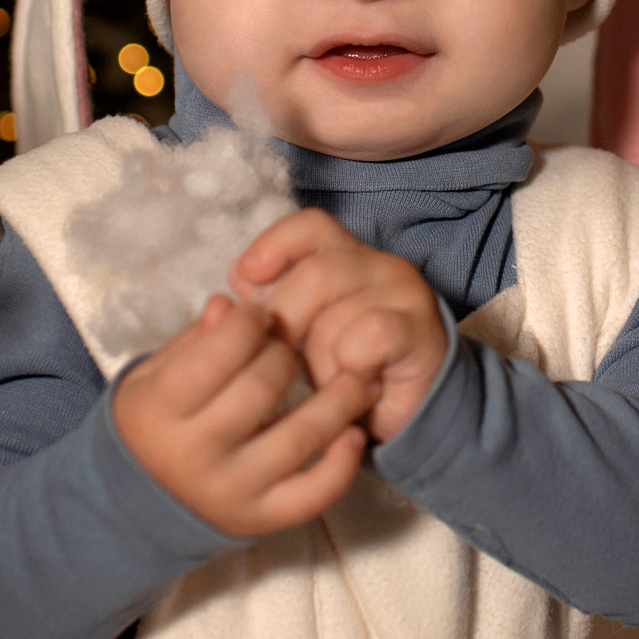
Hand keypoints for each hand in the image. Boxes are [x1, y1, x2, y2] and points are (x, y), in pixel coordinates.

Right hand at [112, 294, 372, 536]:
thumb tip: (230, 305)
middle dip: (285, 354)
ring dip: (338, 402)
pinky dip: (342, 465)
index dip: (248, 324)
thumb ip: (195, 340)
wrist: (139, 500)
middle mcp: (192, 455)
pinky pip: (312, 495)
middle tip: (292, 345)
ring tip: (358, 379)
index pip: (216, 356)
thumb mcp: (157, 374)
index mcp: (157, 410)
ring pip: (298, 439)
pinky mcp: (259, 519)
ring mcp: (228, 492)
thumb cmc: (155, 419)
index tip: (260, 315)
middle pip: (262, 388)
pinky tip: (354, 434)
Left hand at [231, 210, 447, 444]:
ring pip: (336, 315)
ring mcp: (404, 293)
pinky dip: (352, 366)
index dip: (273, 245)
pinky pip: (368, 337)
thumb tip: (219, 304)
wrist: (408, 413)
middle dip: (287, 323)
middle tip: (288, 360)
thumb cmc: (344, 370)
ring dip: (322, 359)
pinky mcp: (420, 329)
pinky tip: (359, 384)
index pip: (310, 226)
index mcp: (347, 256)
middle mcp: (379, 264)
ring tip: (332, 379)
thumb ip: (266, 314)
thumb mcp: (300, 337)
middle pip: (314, 274)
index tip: (244, 280)